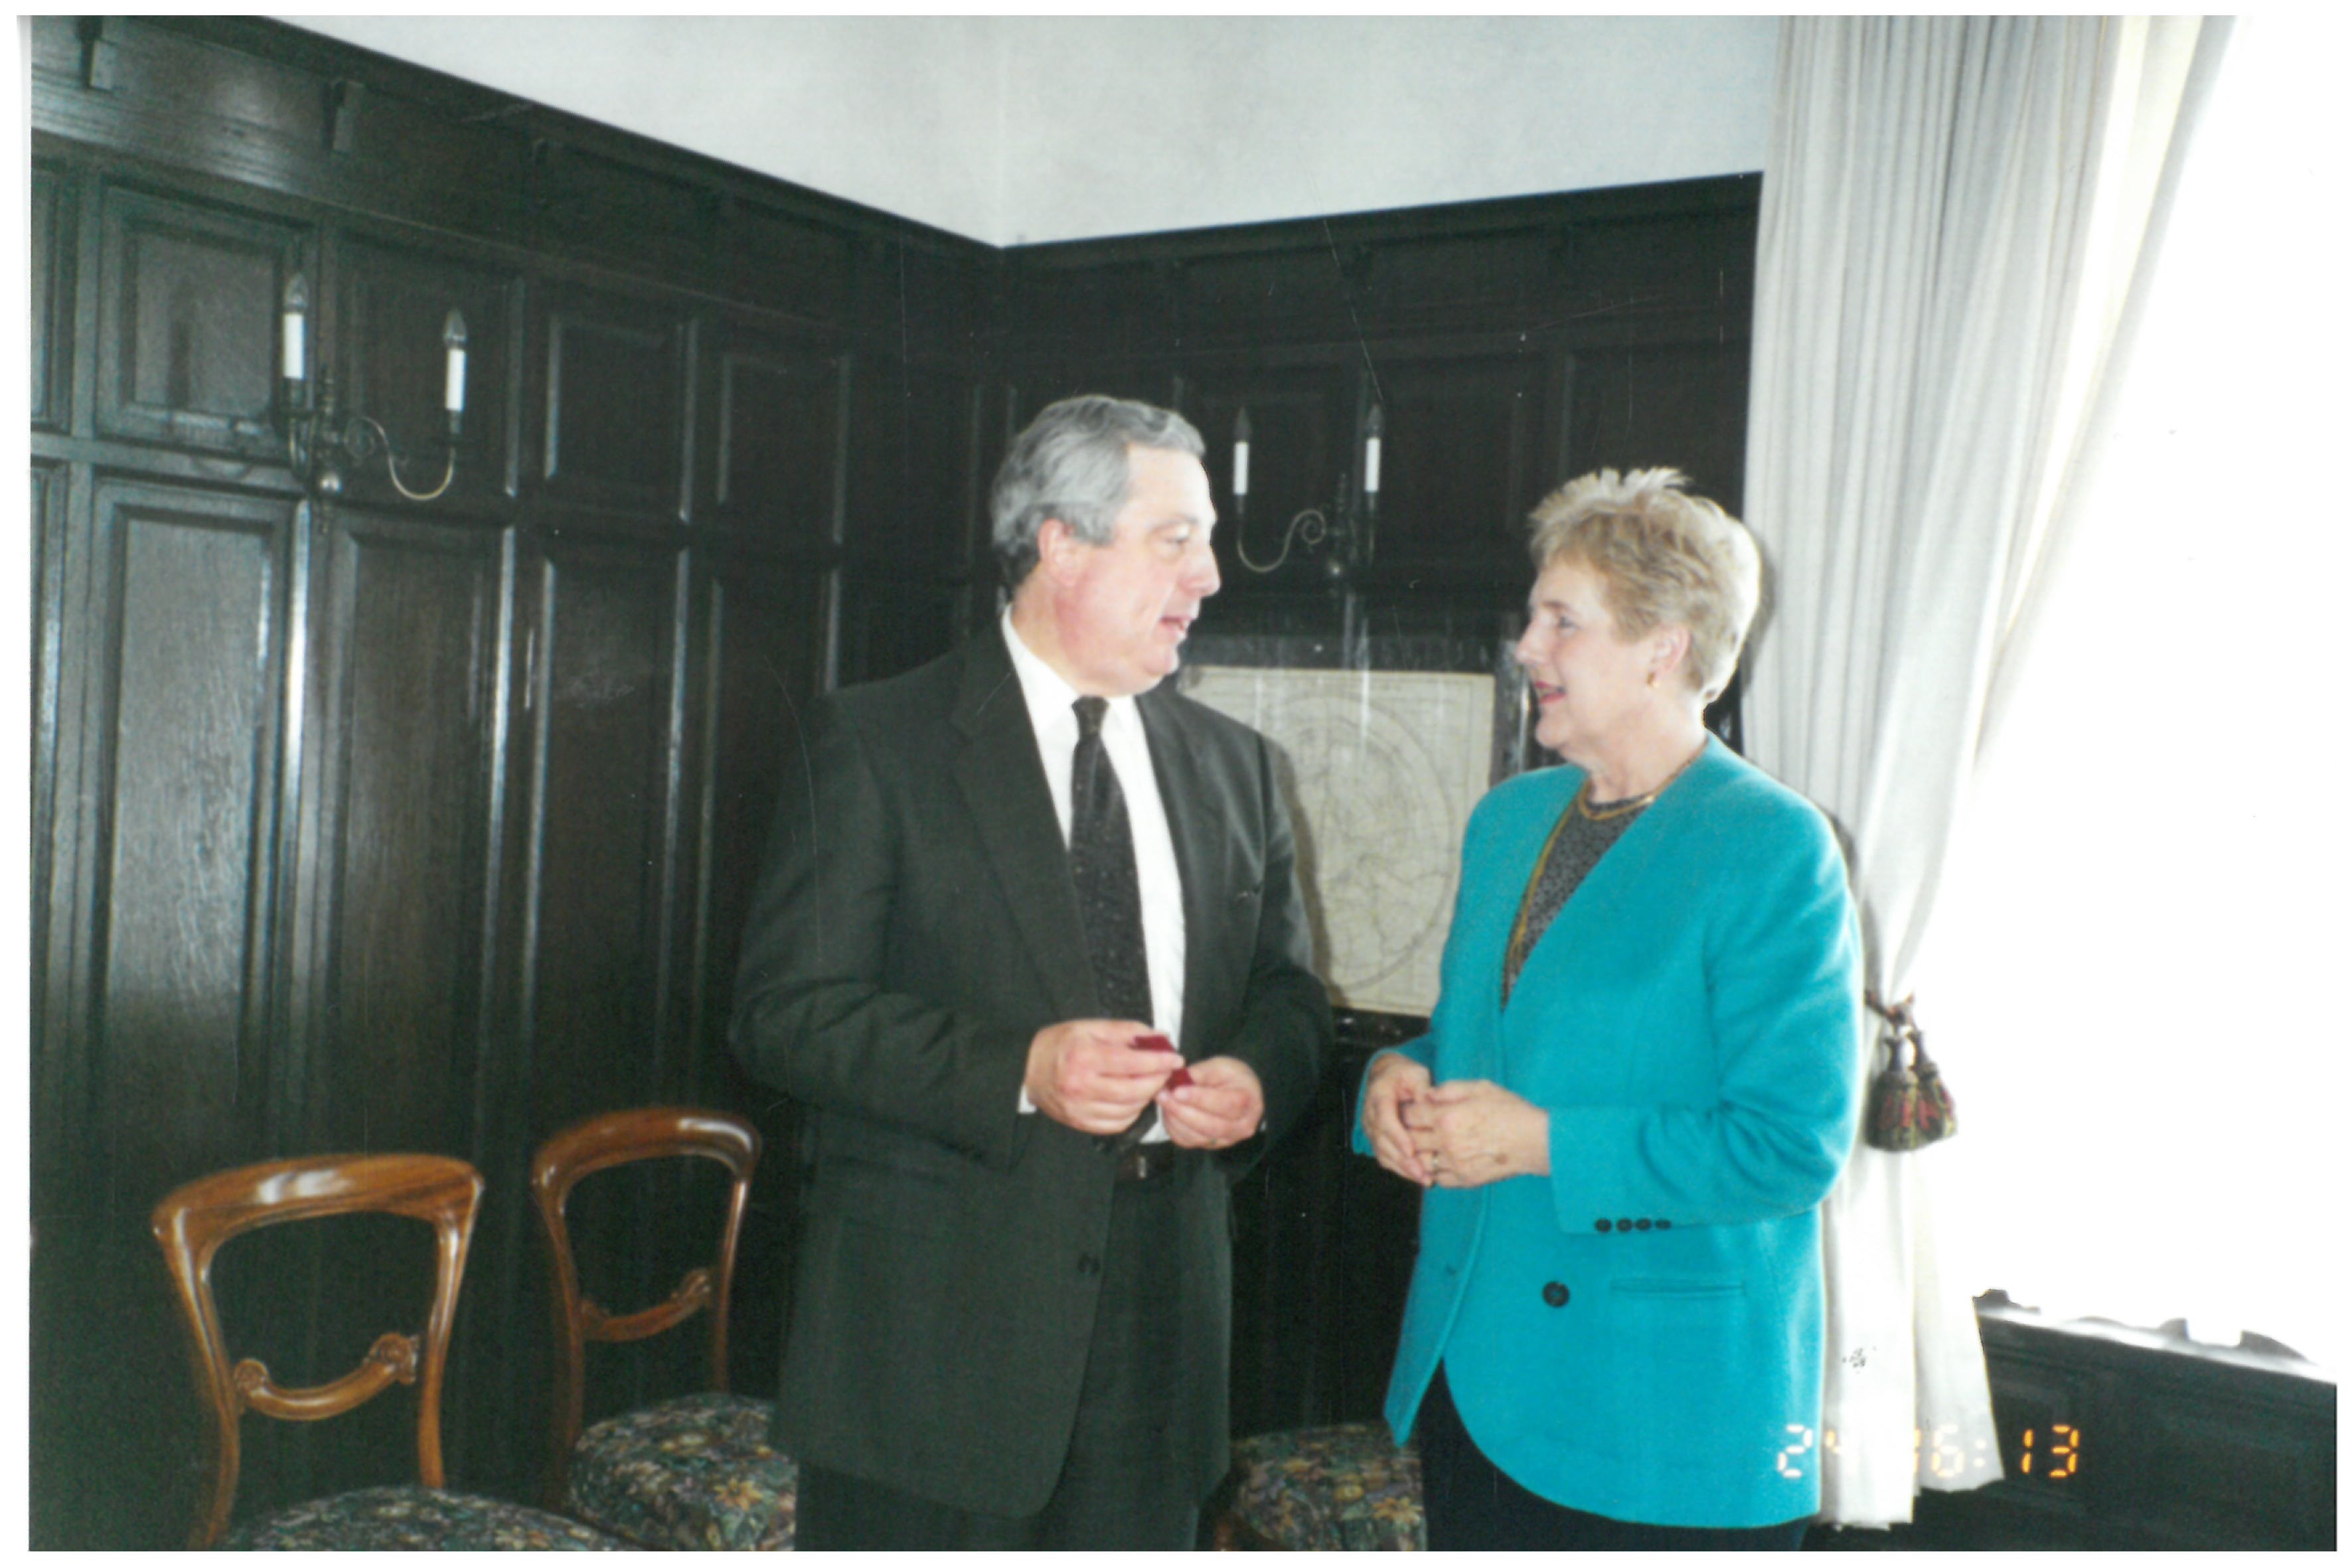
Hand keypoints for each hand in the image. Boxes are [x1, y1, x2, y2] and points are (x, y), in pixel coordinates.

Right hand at [1025, 1019, 1177, 1134]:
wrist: (1028, 1069)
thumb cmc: (1061, 1044)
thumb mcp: (1091, 1026)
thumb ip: (1126, 1031)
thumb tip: (1160, 1038)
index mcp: (1083, 1058)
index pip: (1131, 1063)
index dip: (1159, 1061)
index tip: (1176, 1058)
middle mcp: (1081, 1086)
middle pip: (1134, 1090)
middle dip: (1158, 1081)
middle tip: (1167, 1071)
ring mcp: (1079, 1109)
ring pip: (1128, 1110)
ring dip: (1146, 1097)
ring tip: (1149, 1082)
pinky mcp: (1080, 1123)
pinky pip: (1117, 1124)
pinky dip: (1132, 1112)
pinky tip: (1132, 1098)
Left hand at [1158, 1056, 1264, 1149]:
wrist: (1239, 1091)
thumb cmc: (1231, 1076)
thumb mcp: (1221, 1066)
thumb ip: (1201, 1073)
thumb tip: (1179, 1079)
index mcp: (1249, 1102)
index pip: (1224, 1104)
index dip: (1199, 1099)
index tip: (1177, 1091)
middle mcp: (1242, 1126)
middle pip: (1210, 1125)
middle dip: (1182, 1110)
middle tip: (1162, 1095)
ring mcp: (1226, 1139)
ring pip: (1197, 1136)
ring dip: (1175, 1119)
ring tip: (1162, 1099)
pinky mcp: (1210, 1145)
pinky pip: (1188, 1141)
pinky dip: (1174, 1127)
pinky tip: (1168, 1110)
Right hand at [1361, 1051, 1435, 1186]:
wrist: (1387, 1076)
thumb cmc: (1404, 1075)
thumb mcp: (1416, 1074)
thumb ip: (1423, 1088)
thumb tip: (1431, 1104)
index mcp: (1379, 1095)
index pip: (1385, 1119)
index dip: (1397, 1136)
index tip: (1412, 1151)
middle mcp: (1370, 1114)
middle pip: (1383, 1141)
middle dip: (1403, 1160)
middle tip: (1423, 1172)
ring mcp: (1371, 1129)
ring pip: (1383, 1153)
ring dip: (1403, 1168)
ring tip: (1424, 1179)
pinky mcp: (1377, 1139)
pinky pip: (1385, 1158)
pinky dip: (1401, 1169)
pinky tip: (1418, 1176)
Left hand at [1403, 1079, 1549, 1188]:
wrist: (1536, 1140)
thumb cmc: (1510, 1109)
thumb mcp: (1480, 1088)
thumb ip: (1449, 1089)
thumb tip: (1426, 1095)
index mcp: (1447, 1117)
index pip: (1409, 1115)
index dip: (1406, 1110)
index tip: (1410, 1109)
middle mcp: (1446, 1142)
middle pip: (1410, 1139)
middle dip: (1407, 1132)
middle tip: (1412, 1127)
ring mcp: (1455, 1164)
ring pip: (1422, 1161)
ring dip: (1420, 1153)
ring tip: (1426, 1144)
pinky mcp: (1465, 1180)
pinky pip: (1438, 1177)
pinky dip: (1436, 1169)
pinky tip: (1443, 1159)